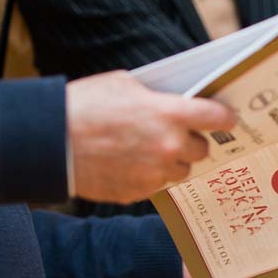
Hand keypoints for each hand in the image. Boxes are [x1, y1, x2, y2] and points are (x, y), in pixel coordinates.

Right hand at [67, 71, 236, 203]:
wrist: (49, 142)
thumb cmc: (84, 106)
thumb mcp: (123, 84)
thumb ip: (156, 96)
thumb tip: (174, 102)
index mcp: (169, 115)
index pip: (216, 118)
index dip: (225, 118)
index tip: (229, 119)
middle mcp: (168, 147)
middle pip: (202, 149)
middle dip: (192, 141)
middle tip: (178, 134)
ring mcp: (154, 173)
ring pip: (180, 170)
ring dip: (171, 161)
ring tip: (148, 150)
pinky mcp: (138, 192)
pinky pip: (155, 185)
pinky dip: (148, 175)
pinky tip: (129, 163)